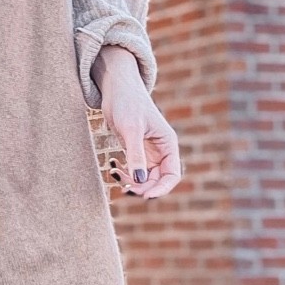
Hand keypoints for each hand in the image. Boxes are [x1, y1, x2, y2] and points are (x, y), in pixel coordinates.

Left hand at [95, 44, 180, 201]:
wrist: (116, 88)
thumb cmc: (127, 103)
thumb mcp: (132, 129)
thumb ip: (136, 155)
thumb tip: (139, 180)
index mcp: (168, 144)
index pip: (171, 175)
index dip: (161, 189)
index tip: (145, 197)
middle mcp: (160, 150)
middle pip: (156, 180)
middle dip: (142, 187)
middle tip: (124, 188)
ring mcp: (147, 152)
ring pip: (143, 178)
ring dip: (131, 181)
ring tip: (115, 173)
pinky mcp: (134, 151)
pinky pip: (132, 171)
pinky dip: (124, 173)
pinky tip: (113, 166)